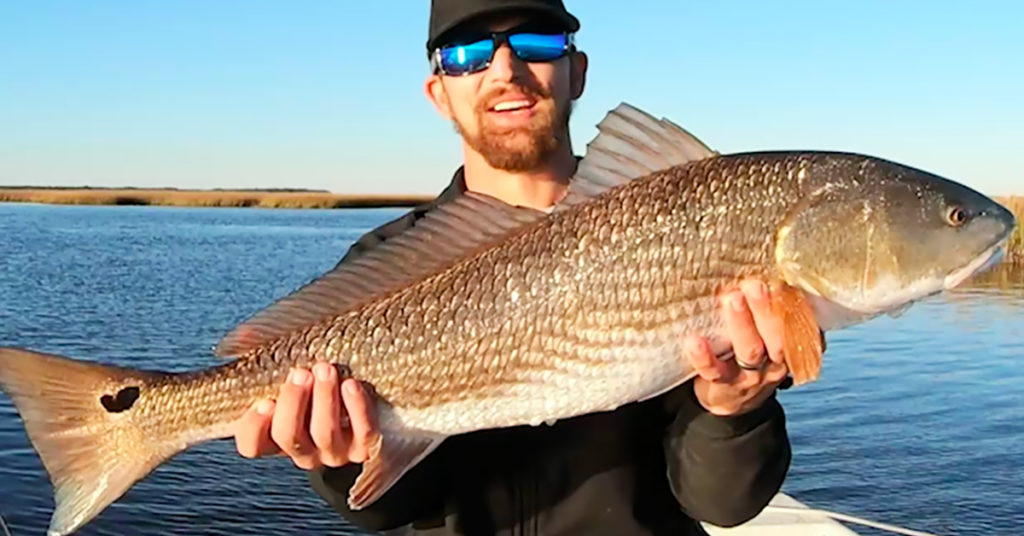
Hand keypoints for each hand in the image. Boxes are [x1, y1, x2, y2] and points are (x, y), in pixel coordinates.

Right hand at [233, 362, 378, 469]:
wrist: (369, 400)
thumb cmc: (317, 379)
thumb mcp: (290, 368)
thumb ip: (265, 353)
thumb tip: (246, 334)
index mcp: (275, 437)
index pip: (251, 444)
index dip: (253, 426)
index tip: (263, 401)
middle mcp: (303, 451)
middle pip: (288, 437)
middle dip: (293, 403)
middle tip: (300, 373)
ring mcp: (334, 452)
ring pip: (324, 434)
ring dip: (324, 400)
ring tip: (326, 369)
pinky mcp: (365, 447)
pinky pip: (363, 432)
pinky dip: (357, 408)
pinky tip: (352, 385)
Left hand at [684, 279, 790, 415]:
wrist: (733, 400)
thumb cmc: (750, 357)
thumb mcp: (767, 337)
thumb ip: (770, 312)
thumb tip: (762, 271)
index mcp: (788, 344)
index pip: (795, 322)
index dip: (789, 302)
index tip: (778, 279)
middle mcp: (775, 361)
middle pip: (777, 336)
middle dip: (766, 309)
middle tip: (753, 284)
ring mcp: (751, 375)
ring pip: (751, 351)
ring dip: (742, 324)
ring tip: (732, 299)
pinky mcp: (724, 385)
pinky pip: (714, 371)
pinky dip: (704, 355)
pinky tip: (693, 340)